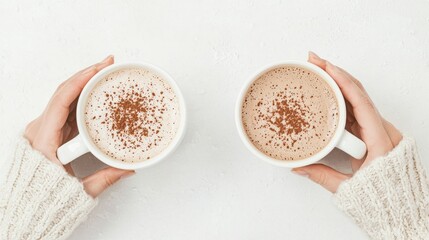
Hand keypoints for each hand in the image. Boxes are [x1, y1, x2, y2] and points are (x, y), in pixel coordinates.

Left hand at [24, 56, 134, 197]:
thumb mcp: (78, 189)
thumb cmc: (44, 197)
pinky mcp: (50, 131)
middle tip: (108, 64)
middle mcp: (41, 128)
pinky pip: (66, 107)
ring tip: (104, 72)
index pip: (61, 100)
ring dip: (84, 82)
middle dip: (87, 74)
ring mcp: (45, 128)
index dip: (80, 81)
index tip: (98, 69)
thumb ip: (105, 179)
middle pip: (63, 91)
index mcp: (43, 139)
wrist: (27, 206)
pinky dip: (81, 96)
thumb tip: (129, 168)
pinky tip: (95, 91)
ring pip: (65, 97)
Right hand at [291, 52, 401, 192]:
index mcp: (380, 140)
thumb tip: (298, 167)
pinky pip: (355, 107)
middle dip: (335, 72)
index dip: (342, 81)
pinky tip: (326, 89)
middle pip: (357, 92)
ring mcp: (376, 128)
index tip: (326, 67)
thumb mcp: (350, 188)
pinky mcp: (371, 131)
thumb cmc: (383, 196)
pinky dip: (340, 94)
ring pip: (356, 97)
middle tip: (313, 60)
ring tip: (316, 69)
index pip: (360, 102)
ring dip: (336, 80)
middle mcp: (380, 129)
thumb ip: (323, 176)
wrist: (404, 205)